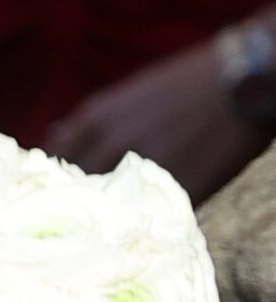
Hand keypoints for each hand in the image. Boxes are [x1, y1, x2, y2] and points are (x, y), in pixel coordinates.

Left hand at [44, 36, 269, 201]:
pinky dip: (142, 220)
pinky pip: (147, 214)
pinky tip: (143, 222)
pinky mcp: (177, 185)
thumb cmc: (190, 83)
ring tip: (109, 221)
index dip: (52, 176)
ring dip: (105, 214)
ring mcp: (143, 164)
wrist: (249, 79)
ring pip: (104, 203)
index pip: (53, 159)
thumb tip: (54, 136)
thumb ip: (91, 119)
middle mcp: (111, 140)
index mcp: (96, 116)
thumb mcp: (130, 92)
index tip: (54, 189)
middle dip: (74, 199)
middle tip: (80, 212)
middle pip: (73, 186)